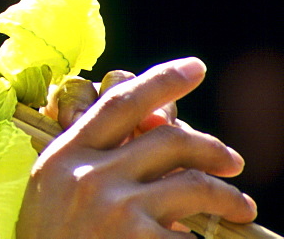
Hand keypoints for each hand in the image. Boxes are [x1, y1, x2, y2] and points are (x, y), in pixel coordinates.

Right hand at [16, 58, 256, 238]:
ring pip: (194, 184)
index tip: (194, 67)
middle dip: (211, 147)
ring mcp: (116, 209)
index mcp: (66, 154)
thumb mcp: (54, 187)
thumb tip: (158, 126)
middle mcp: (91, 175)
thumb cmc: (49, 237)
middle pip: (168, 138)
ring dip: (228, 197)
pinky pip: (189, 236)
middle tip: (233, 161)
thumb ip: (94, 156)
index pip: (120, 103)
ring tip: (240, 207)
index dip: (161, 80)